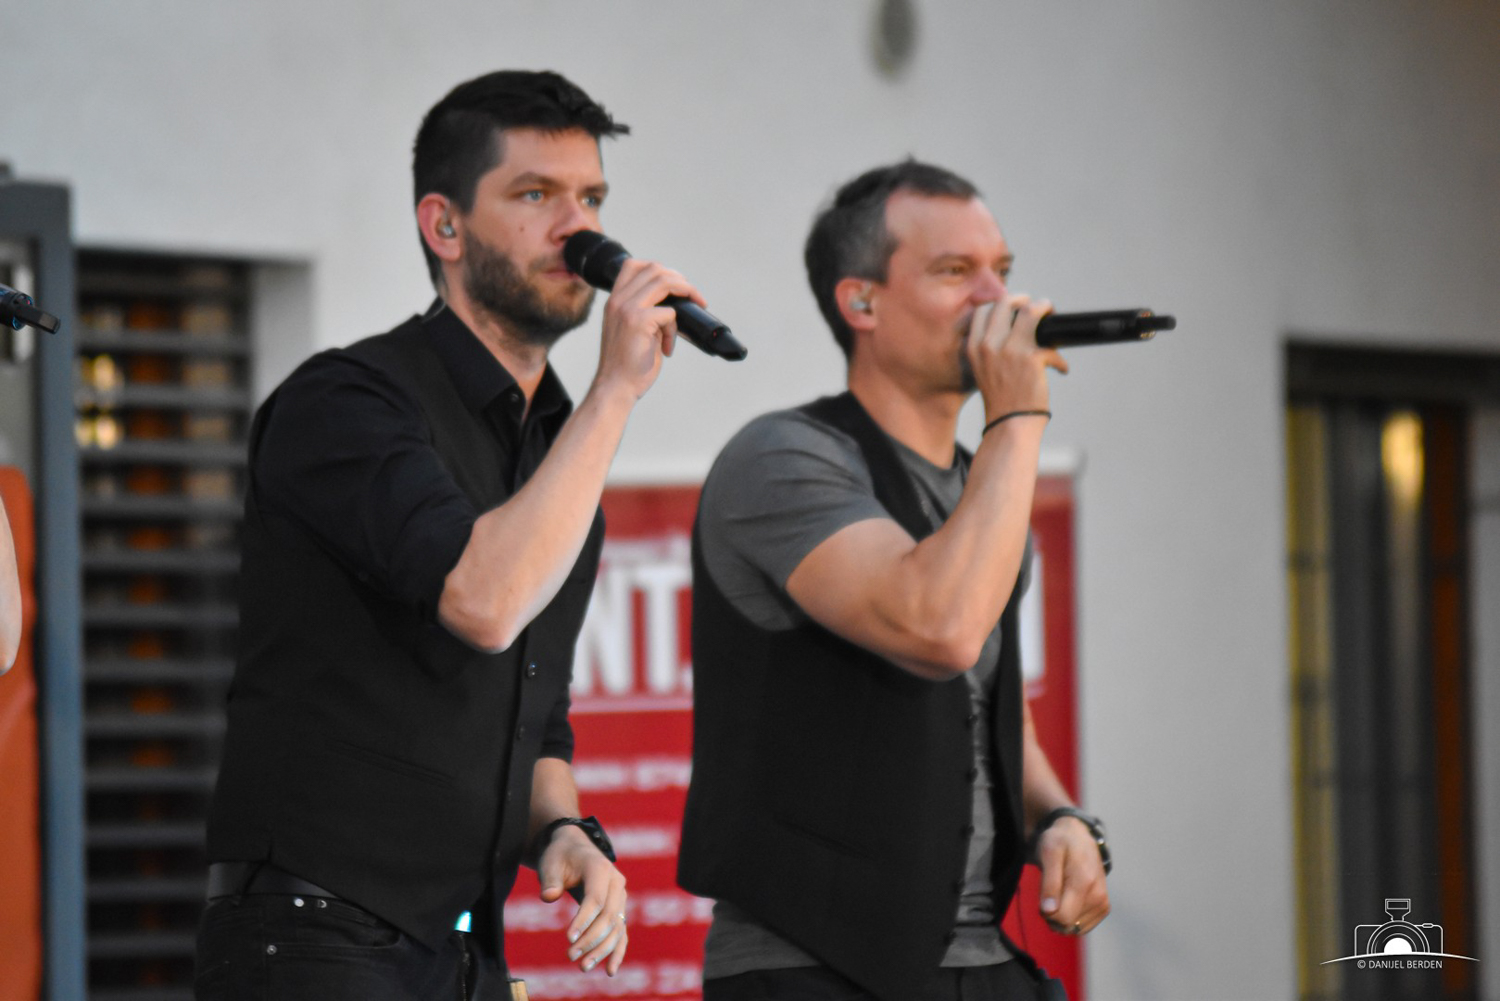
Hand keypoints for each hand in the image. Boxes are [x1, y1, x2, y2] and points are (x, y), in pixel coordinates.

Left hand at [537, 825, 629, 975]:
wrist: (575, 849)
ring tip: (583, 967)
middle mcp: (616, 882)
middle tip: (570, 956)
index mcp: (600, 868)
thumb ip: (550, 880)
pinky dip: (617, 951)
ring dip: (602, 950)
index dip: (583, 920)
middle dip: (591, 939)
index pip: (596, 899)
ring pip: (617, 927)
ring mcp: (620, 897)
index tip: (569, 938)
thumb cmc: (561, 856)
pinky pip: (621, 932)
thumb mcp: (551, 863)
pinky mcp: (618, 909)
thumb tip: (548, 897)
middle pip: (609, 916)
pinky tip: (610, 970)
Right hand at [593, 258, 702, 400]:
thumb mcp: (630, 330)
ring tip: (695, 305)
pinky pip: (670, 313)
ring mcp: (627, 309)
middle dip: (680, 280)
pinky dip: (674, 330)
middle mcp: (618, 300)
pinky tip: (667, 347)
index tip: (674, 284)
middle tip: (693, 296)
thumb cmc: (626, 364)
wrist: (615, 387)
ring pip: (664, 282)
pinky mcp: (639, 322)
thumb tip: (673, 303)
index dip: (659, 269)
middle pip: (655, 269)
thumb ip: (644, 312)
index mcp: (614, 300)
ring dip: (686, 292)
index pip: (633, 265)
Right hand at [965, 294, 1068, 420]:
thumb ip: (993, 347)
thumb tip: (1020, 325)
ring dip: (1046, 309)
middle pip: (1006, 302)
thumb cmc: (1002, 400)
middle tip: (1038, 307)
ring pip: (1031, 311)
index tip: (1015, 306)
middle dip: (1025, 299)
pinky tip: (1060, 368)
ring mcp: (1010, 350)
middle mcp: (989, 345)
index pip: (983, 310)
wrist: (1010, 424)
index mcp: (974, 347)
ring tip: (1052, 317)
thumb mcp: (985, 369)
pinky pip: (1052, 345)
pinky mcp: (1032, 358)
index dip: (1002, 303)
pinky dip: (1059, 358)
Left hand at [1036, 816, 1109, 935]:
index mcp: (1084, 882)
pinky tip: (1069, 900)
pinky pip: (1082, 927)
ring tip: (1060, 893)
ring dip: (1061, 916)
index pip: (1062, 918)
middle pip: (1067, 925)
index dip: (1046, 912)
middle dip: (1052, 915)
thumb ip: (1049, 882)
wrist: (1078, 836)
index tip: (1043, 896)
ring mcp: (1103, 903)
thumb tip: (1049, 911)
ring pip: (1073, 928)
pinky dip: (1071, 918)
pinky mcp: (1103, 908)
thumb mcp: (1049, 853)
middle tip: (1049, 893)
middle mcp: (1098, 896)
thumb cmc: (1059, 842)